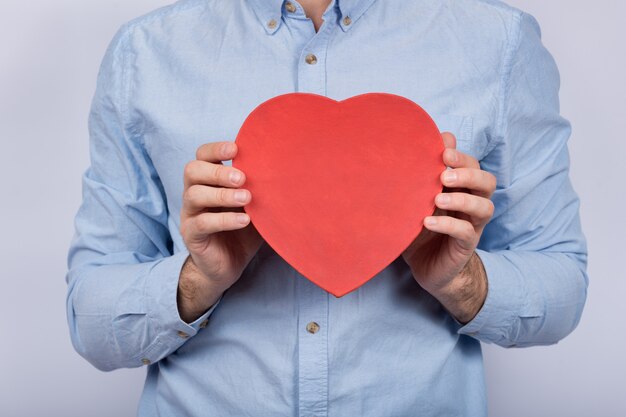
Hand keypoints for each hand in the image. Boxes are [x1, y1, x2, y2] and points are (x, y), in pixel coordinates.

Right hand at [178, 141, 262, 320]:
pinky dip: (225, 220)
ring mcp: (190, 214)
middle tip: (243, 178)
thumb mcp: (254, 205)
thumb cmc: (242, 230)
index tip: (236, 150)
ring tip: (247, 198)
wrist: (227, 266)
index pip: (202, 155)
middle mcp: (193, 193)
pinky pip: (202, 223)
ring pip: (195, 195)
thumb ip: (260, 188)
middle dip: (218, 172)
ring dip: (222, 195)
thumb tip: (288, 170)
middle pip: (192, 171)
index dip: (215, 149)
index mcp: (207, 181)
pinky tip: (244, 220)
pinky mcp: (191, 235)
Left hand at [401, 132, 495, 322]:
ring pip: (484, 207)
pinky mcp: (465, 246)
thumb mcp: (418, 200)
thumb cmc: (421, 227)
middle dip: (468, 174)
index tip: (443, 152)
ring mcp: (472, 225)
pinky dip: (448, 225)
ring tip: (437, 199)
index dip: (462, 157)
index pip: (473, 166)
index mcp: (462, 189)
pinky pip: (465, 232)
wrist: (426, 267)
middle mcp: (472, 204)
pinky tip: (428, 222)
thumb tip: (421, 147)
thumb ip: (423, 176)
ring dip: (462, 199)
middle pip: (487, 182)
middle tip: (443, 176)